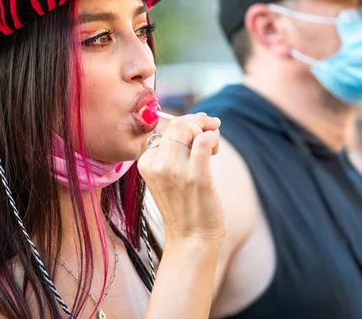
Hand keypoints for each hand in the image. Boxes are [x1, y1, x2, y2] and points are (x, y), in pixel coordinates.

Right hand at [138, 113, 224, 244]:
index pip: (165, 128)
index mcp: (146, 163)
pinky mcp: (195, 177)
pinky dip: (213, 137)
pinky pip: (204, 141)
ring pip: (187, 127)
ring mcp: (174, 171)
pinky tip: (215, 149)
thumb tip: (194, 123)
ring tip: (213, 145)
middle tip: (211, 129)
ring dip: (205, 129)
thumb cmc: (184, 208)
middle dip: (197, 121)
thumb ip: (173, 152)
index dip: (186, 124)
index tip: (200, 129)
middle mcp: (157, 165)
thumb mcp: (167, 178)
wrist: (191, 241)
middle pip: (176, 124)